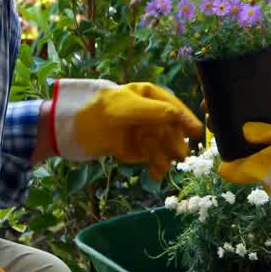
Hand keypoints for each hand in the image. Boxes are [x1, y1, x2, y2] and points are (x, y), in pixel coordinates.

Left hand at [50, 80, 202, 179]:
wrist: (73, 129)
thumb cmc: (98, 110)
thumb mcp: (125, 107)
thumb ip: (152, 111)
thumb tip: (177, 117)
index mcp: (150, 97)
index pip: (174, 107)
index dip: (186, 119)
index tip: (197, 132)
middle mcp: (151, 115)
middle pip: (172, 130)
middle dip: (174, 142)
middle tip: (178, 156)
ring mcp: (145, 132)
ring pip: (164, 146)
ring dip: (165, 157)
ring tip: (161, 167)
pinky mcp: (137, 150)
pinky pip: (153, 158)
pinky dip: (156, 167)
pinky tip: (156, 174)